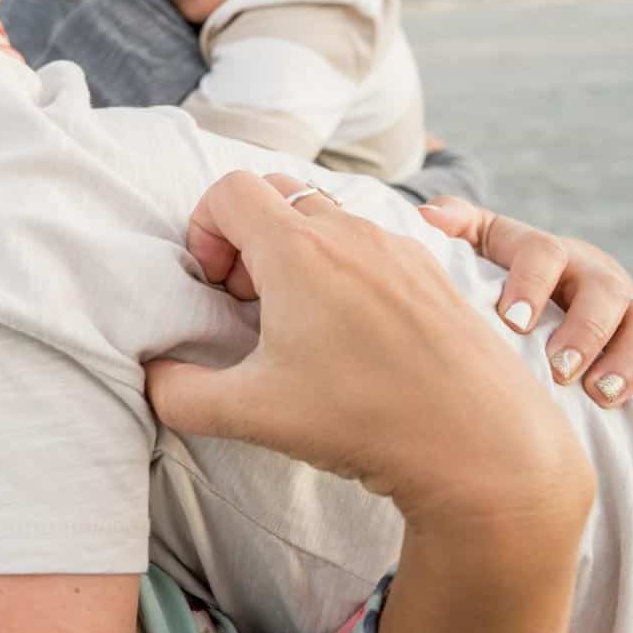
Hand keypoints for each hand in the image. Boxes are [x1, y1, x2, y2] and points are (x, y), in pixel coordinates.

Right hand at [147, 171, 593, 632]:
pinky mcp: (433, 271)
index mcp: (297, 249)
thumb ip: (176, 393)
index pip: (228, 190)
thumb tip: (150, 375)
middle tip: (249, 302)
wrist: (482, 443)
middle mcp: (348, 232)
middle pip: (276, 192)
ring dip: (296, 252)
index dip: (204, 229)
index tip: (214, 288)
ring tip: (301, 321)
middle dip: (247, 236)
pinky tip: (354, 335)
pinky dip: (344, 268)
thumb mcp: (250, 414)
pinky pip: (371, 244)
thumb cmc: (364, 420)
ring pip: (326, 217)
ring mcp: (397, 247)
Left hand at [419, 195, 632, 427]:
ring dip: (630, 359)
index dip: (530, 283)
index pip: (544, 252)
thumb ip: (453, 227)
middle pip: (606, 289)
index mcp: (547, 252)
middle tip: (559, 368)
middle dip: (585, 329)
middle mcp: (593, 276)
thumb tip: (428, 217)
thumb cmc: (494, 284)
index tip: (511, 320)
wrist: (531, 312)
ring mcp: (628, 312)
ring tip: (600, 394)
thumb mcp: (473, 251)